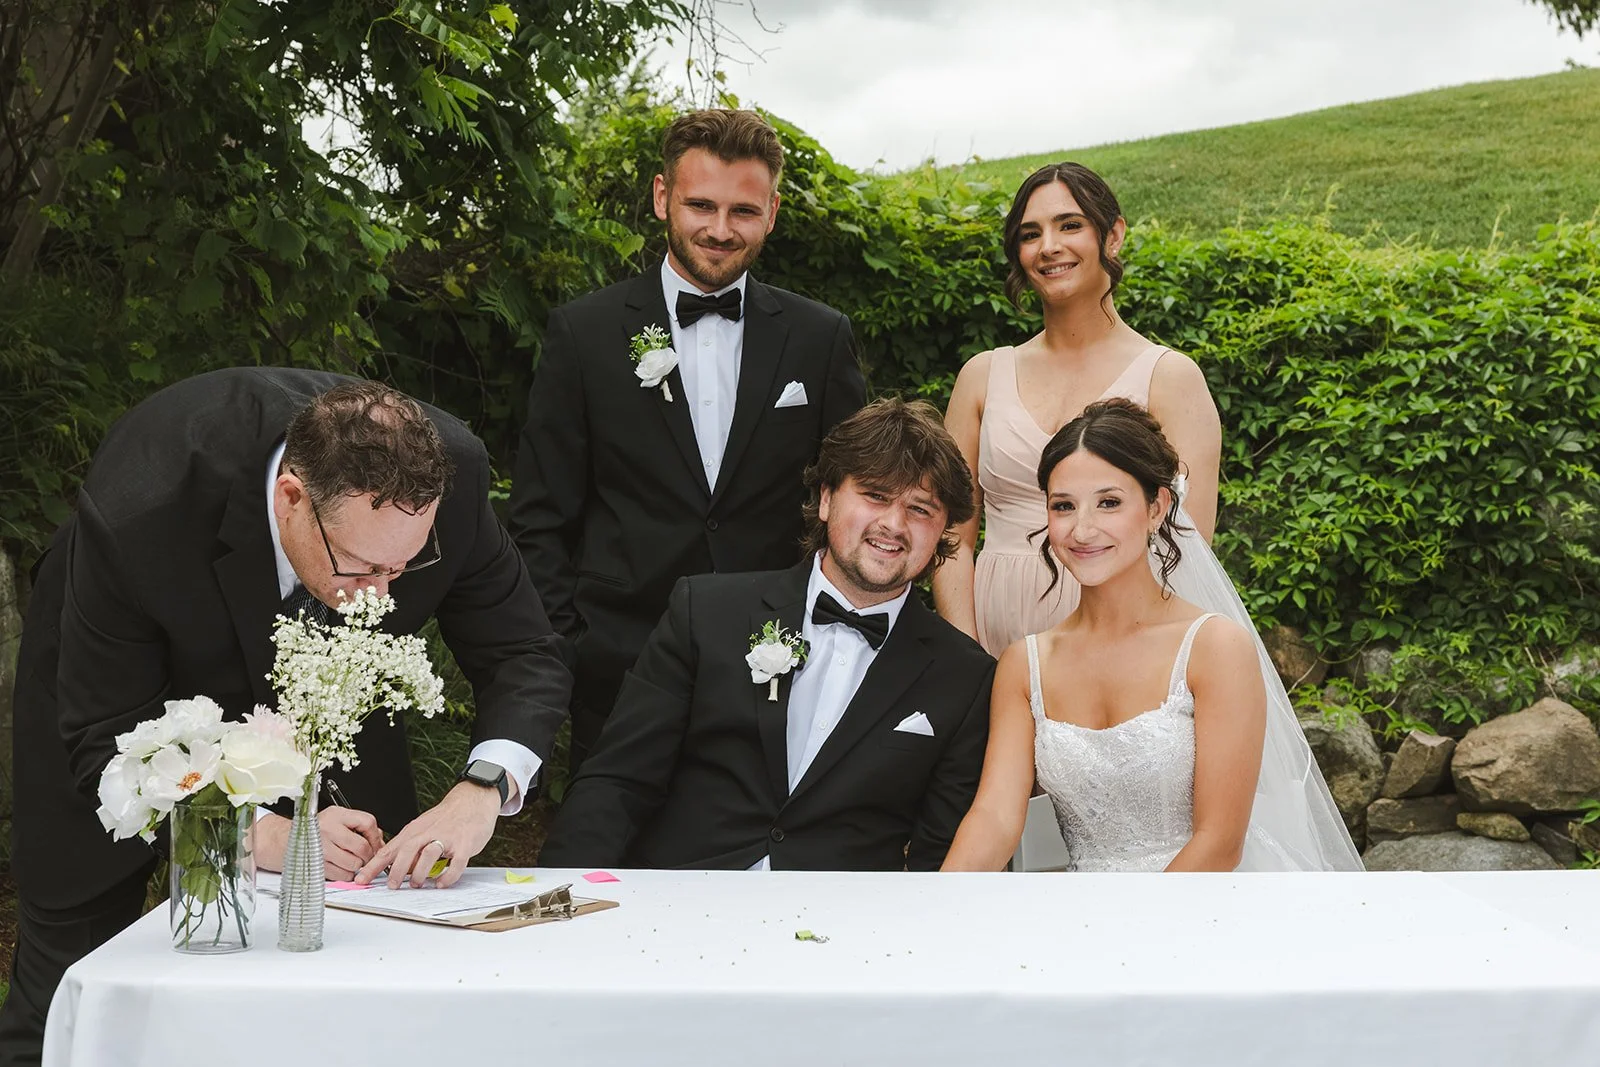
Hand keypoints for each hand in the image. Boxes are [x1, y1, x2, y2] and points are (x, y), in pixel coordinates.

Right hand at [251, 808, 384, 878]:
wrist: (284, 840)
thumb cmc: (315, 829)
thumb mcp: (337, 818)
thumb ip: (359, 826)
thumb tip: (380, 841)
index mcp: (336, 814)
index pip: (367, 822)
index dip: (376, 836)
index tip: (376, 843)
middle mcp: (328, 829)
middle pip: (362, 847)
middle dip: (368, 855)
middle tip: (365, 856)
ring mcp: (322, 848)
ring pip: (354, 864)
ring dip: (357, 866)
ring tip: (350, 860)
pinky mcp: (317, 865)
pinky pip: (342, 875)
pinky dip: (345, 874)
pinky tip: (339, 866)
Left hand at [354, 781, 499, 888]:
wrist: (472, 800)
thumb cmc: (446, 818)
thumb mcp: (422, 828)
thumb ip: (409, 848)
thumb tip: (397, 870)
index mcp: (414, 831)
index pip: (389, 849)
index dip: (374, 865)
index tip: (361, 879)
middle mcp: (428, 833)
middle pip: (407, 850)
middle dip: (397, 870)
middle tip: (393, 885)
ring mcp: (447, 837)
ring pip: (429, 854)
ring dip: (420, 872)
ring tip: (418, 884)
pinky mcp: (464, 844)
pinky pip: (456, 863)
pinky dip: (448, 876)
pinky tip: (443, 883)